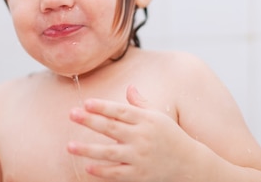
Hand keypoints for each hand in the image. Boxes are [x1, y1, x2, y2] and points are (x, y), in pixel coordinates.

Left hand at [67, 85, 193, 180]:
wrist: (190, 164)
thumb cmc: (171, 136)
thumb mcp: (158, 116)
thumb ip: (141, 104)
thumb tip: (129, 87)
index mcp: (146, 120)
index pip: (120, 111)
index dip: (103, 106)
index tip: (86, 103)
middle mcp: (142, 137)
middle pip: (112, 128)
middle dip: (90, 121)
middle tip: (72, 114)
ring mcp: (140, 157)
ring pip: (110, 153)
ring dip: (88, 150)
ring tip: (70, 146)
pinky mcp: (139, 175)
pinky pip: (117, 173)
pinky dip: (102, 171)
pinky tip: (87, 168)